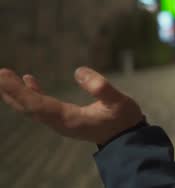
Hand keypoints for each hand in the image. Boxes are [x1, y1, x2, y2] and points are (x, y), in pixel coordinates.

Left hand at [0, 67, 143, 144]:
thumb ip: (101, 87)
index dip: (19, 91)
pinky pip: (40, 107)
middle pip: (28, 108)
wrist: (127, 138)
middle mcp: (59, 123)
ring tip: (4, 77)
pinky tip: (29, 80)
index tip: (4, 76)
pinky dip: (31, 94)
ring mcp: (60, 122)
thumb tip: (78, 71)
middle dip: (11, 91)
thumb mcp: (118, 101)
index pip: (37, 105)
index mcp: (69, 119)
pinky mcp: (64, 119)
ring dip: (16, 93)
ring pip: (31, 109)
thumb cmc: (123, 119)